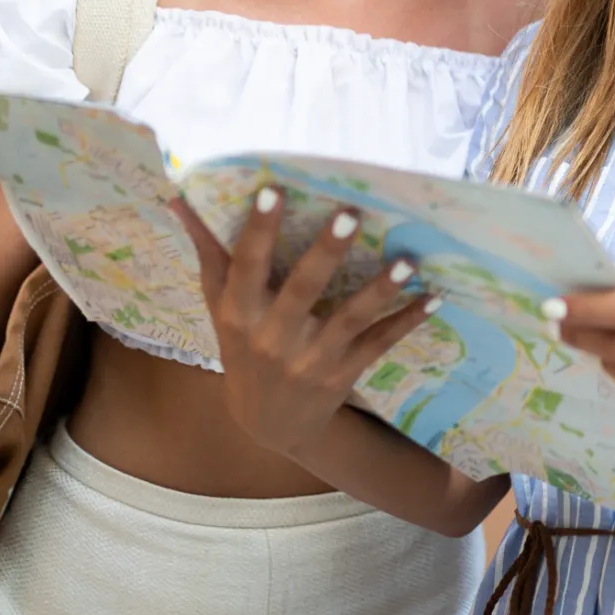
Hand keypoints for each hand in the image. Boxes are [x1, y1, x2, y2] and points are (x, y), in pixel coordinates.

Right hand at [177, 188, 432, 457]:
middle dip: (326, 252)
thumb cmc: (244, 349)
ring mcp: (309, 358)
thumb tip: (180, 199)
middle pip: (301, 288)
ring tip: (408, 261)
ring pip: (349, 319)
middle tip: (350, 213)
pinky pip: (379, 343)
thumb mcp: (219, 308)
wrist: (269, 425)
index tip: (273, 190)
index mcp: (238, 313)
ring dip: (380, 289)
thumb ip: (209, 254)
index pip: (246, 266)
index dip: (258, 229)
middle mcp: (271, 336)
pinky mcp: (342, 373)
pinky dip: (407, 320)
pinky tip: (435, 297)